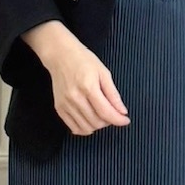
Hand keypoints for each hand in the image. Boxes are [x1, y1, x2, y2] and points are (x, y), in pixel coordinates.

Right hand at [22, 20, 129, 134]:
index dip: (118, 120)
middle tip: (112, 113)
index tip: (125, 120)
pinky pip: (74, 128)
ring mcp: (65, 104)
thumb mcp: (103, 72)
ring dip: (98, 126)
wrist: (60, 55)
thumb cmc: (83, 60)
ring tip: (101, 115)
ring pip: (86, 128)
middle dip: (109, 121)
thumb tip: (122, 111)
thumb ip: (113, 94)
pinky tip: (90, 120)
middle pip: (96, 122)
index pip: (106, 112)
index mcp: (88, 87)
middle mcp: (75, 98)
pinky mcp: (59, 108)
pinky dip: (85, 128)